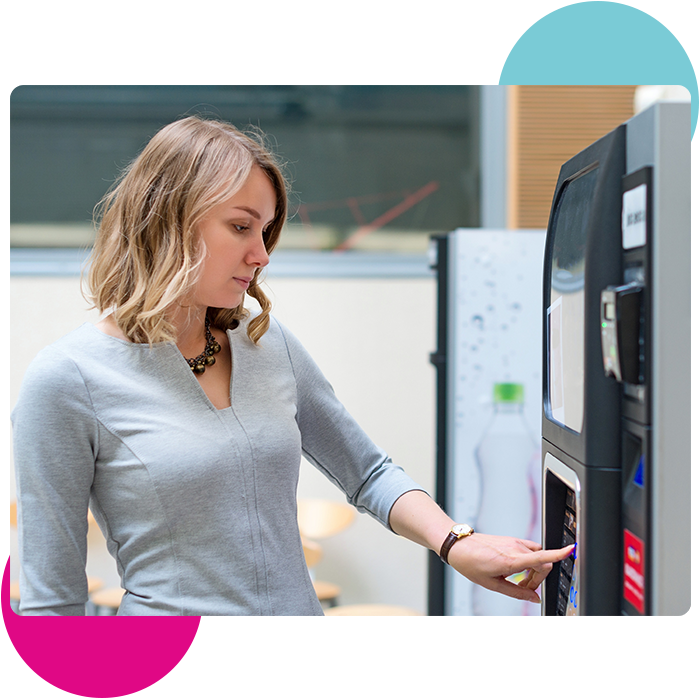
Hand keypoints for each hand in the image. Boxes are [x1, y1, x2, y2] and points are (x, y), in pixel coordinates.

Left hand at [447, 533, 573, 603]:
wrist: (457, 545)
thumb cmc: (470, 563)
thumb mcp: (492, 584)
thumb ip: (516, 593)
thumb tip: (534, 598)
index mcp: (511, 560)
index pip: (542, 556)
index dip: (559, 553)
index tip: (571, 550)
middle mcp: (515, 547)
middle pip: (542, 563)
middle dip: (539, 579)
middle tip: (524, 589)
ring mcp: (513, 541)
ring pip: (536, 556)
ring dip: (533, 570)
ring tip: (518, 580)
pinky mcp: (510, 539)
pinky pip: (528, 550)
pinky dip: (528, 561)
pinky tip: (514, 569)